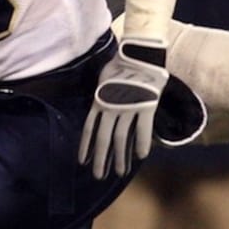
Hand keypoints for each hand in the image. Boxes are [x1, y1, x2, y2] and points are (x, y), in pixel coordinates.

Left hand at [79, 40, 168, 178]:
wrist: (139, 52)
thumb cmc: (120, 64)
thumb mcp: (102, 80)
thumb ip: (101, 95)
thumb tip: (98, 106)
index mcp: (99, 102)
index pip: (88, 130)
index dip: (85, 148)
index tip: (83, 163)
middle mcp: (111, 107)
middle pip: (103, 139)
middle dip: (100, 160)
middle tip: (98, 176)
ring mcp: (128, 107)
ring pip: (121, 138)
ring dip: (120, 158)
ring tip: (119, 173)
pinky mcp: (145, 106)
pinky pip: (142, 129)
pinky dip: (141, 143)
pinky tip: (141, 157)